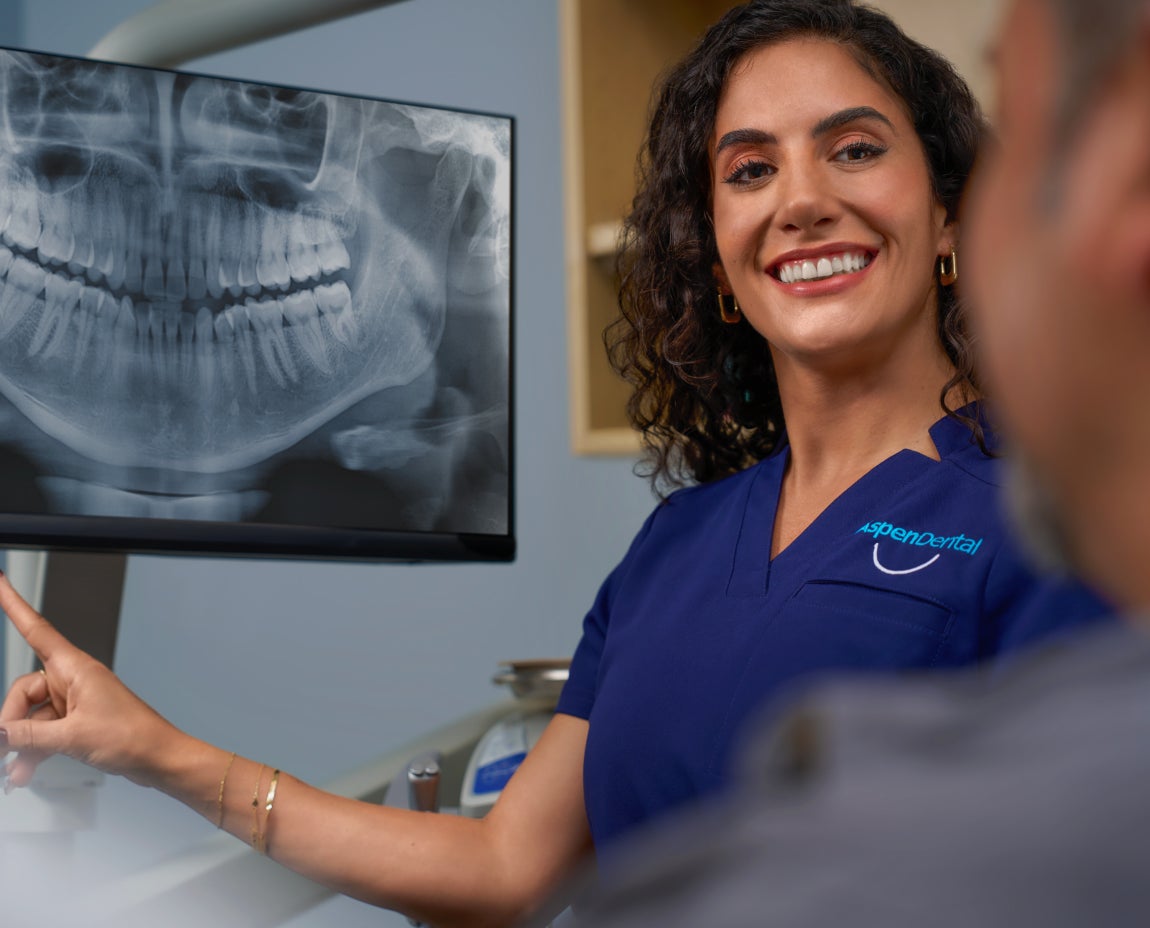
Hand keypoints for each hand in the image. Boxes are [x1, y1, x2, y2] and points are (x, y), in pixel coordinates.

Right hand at [0, 571, 180, 790]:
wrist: (158, 757)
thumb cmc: (132, 736)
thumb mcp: (71, 736)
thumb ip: (28, 735)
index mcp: (75, 668)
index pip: (36, 630)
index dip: (13, 605)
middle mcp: (73, 679)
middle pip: (24, 690)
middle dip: (11, 721)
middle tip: (6, 748)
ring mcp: (76, 700)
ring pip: (33, 714)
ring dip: (22, 742)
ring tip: (15, 770)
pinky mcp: (79, 720)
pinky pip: (45, 729)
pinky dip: (34, 748)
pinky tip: (25, 769)